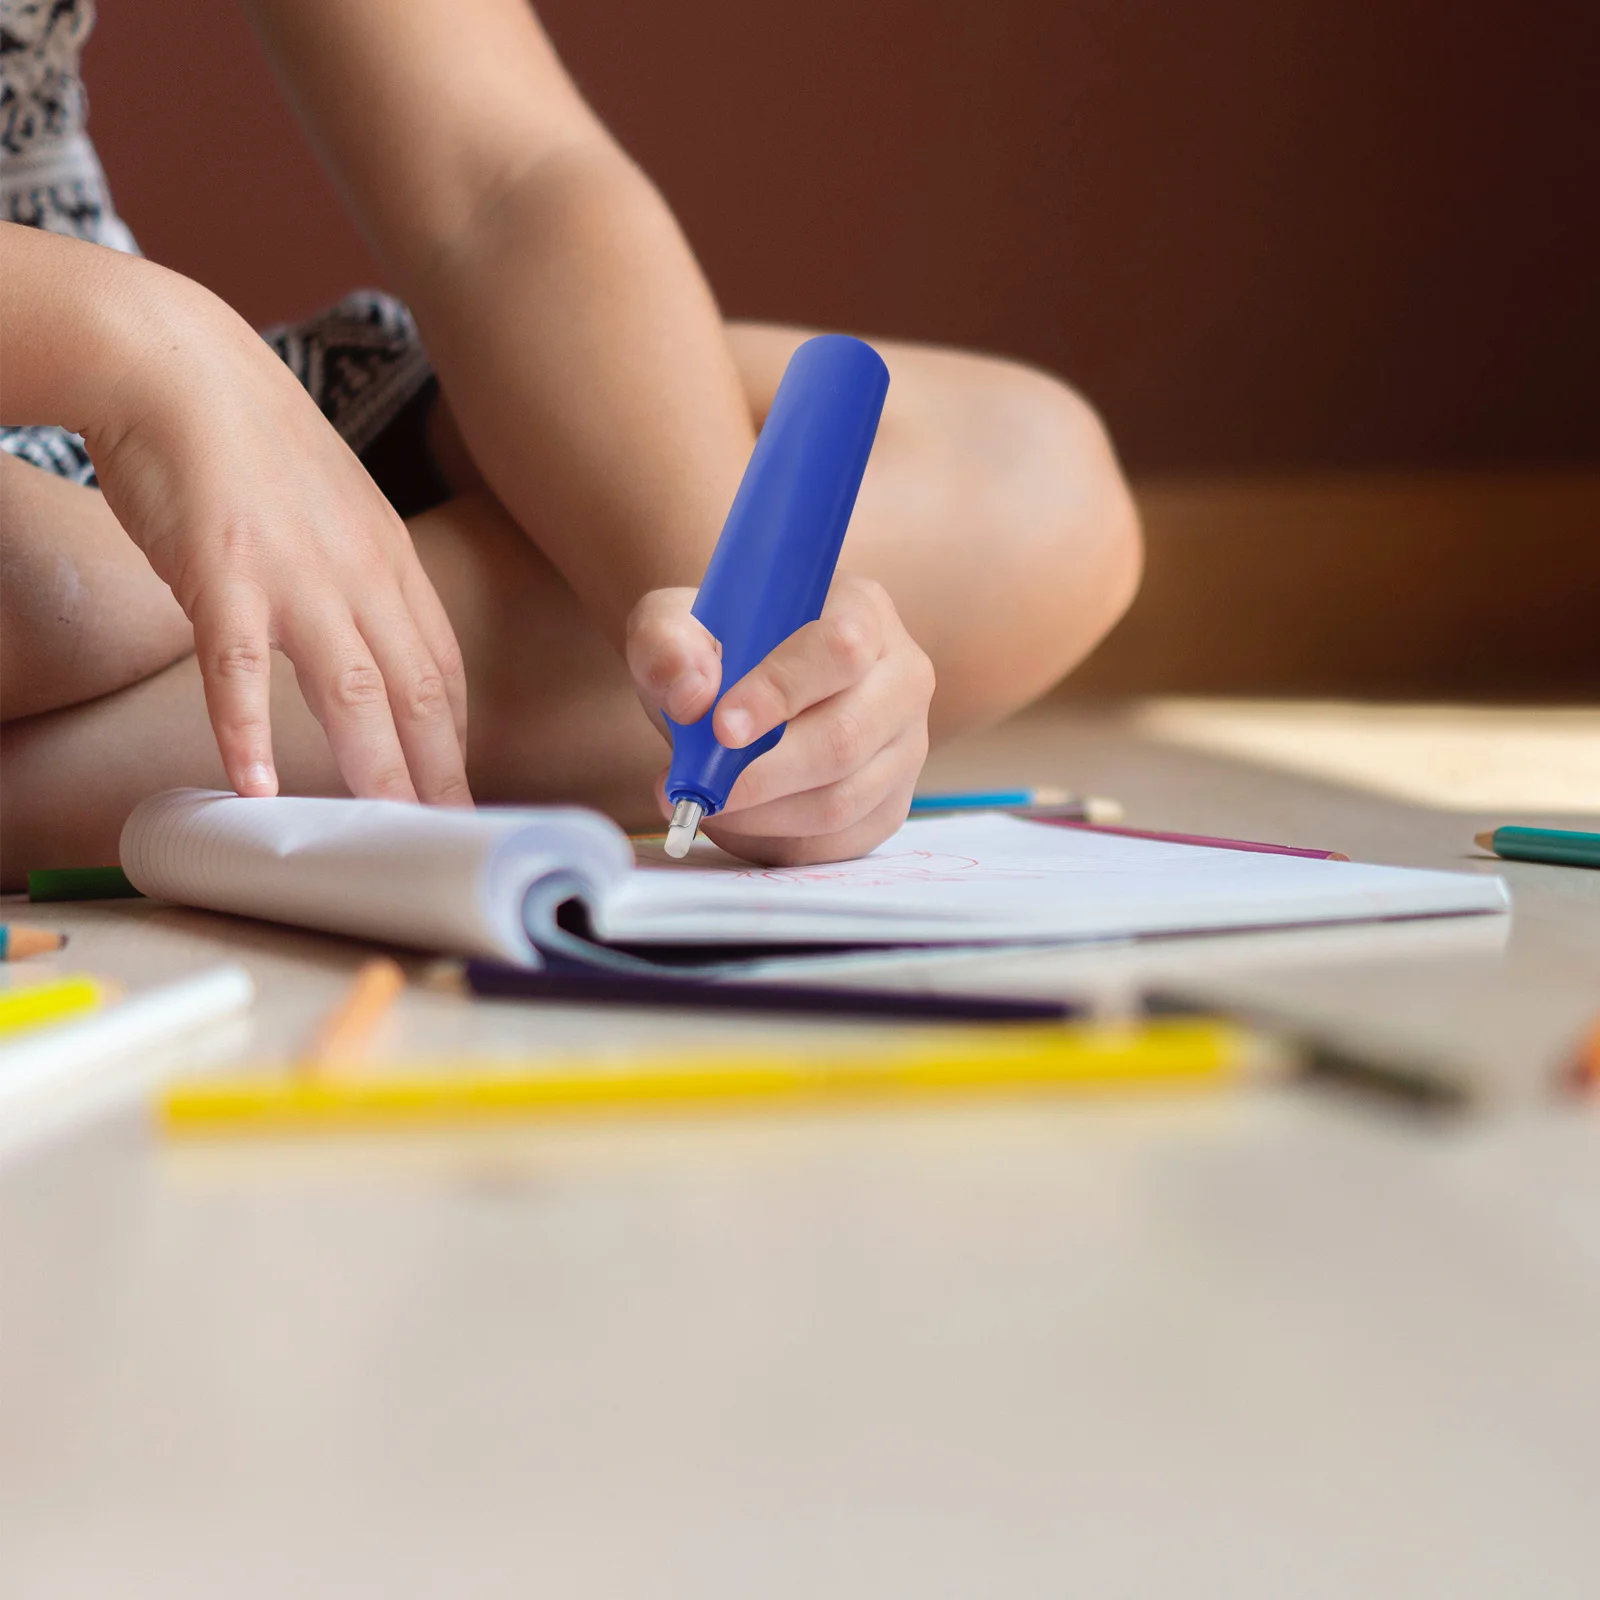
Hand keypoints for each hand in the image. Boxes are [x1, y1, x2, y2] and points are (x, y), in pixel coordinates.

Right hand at [87, 274, 469, 804]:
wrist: (175, 361)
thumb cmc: (249, 442)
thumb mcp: (336, 507)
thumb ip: (358, 576)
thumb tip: (367, 645)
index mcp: (389, 557)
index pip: (442, 666)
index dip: (456, 737)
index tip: (463, 791)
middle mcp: (358, 570)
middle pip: (415, 689)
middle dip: (437, 770)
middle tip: (450, 833)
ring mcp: (294, 571)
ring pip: (350, 688)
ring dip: (373, 766)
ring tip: (386, 829)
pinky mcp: (222, 571)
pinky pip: (238, 664)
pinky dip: (247, 727)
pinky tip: (253, 785)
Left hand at [627, 572, 934, 864]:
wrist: (736, 696)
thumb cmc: (715, 652)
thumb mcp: (672, 627)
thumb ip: (668, 646)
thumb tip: (693, 696)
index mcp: (861, 610)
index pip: (840, 648)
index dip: (781, 691)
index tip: (721, 727)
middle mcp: (902, 676)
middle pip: (846, 737)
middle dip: (763, 774)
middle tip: (701, 787)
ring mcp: (905, 746)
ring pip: (842, 800)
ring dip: (762, 814)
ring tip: (708, 802)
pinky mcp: (890, 803)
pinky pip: (840, 840)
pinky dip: (778, 841)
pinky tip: (738, 820)